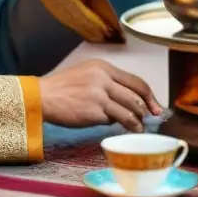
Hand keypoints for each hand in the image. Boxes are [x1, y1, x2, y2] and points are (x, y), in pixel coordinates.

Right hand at [38, 59, 162, 130]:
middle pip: (135, 96)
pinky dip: (114, 124)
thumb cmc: (63, 87)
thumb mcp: (87, 74)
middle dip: (146, 110)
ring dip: (136, 122)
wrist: (41, 96)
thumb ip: (108, 83)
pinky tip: (113, 126)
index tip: (155, 106)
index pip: (136, 81)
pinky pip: (111, 120)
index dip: (149, 96)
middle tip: (150, 120)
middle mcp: (104, 79)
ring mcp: (99, 95)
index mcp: (104, 67)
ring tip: (138, 129)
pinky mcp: (93, 112)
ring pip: (128, 110)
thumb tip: (129, 101)